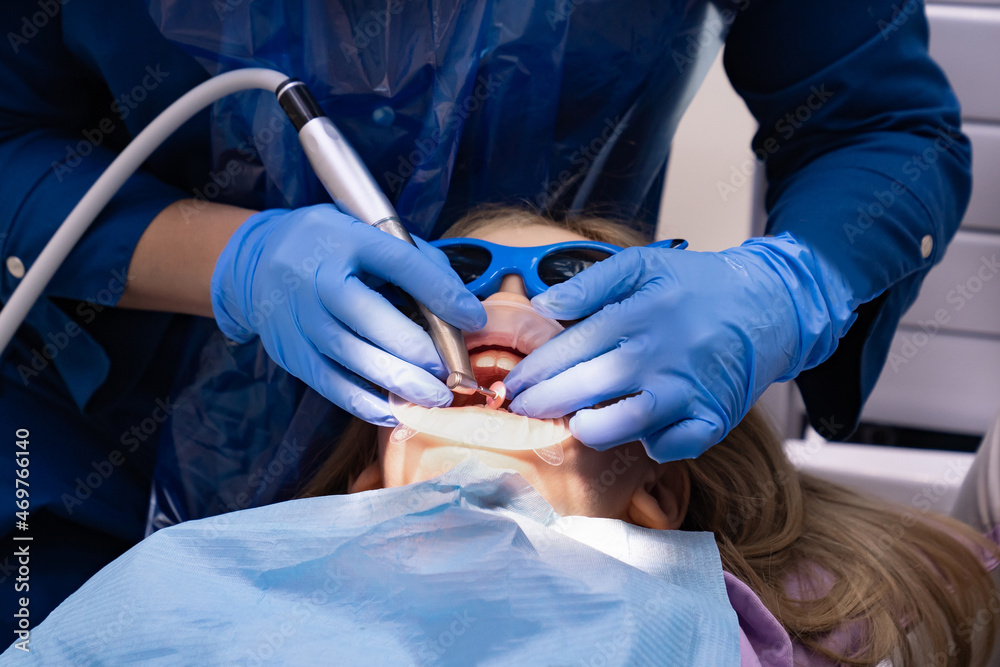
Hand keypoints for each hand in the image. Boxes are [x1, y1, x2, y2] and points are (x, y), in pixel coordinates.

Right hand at [211, 204, 485, 424]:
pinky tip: (395, 411)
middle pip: (370, 318)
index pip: (399, 263)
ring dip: (397, 384)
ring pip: (350, 357)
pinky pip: (330, 384)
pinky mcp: (289, 351)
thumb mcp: (371, 235)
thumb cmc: (333, 249)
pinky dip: (365, 402)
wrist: (257, 262)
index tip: (473, 319)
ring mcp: (296, 317)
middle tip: (451, 377)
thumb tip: (461, 306)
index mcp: (344, 239)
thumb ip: (417, 263)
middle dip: (417, 352)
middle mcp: (315, 277)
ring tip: (433, 399)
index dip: (440, 292)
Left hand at [502, 233, 855, 460]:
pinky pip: (671, 447)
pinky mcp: (712, 419)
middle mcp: (660, 356)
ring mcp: (687, 391)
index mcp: (638, 316)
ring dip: (590, 428)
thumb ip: (590, 283)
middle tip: (519, 410)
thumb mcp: (644, 264)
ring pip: (623, 424)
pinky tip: (634, 432)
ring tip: (573, 421)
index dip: (534, 371)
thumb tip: (543, 304)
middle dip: (544, 403)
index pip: (571, 349)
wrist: (768, 305)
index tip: (509, 385)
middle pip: (587, 388)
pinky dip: (649, 444)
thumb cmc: (697, 286)